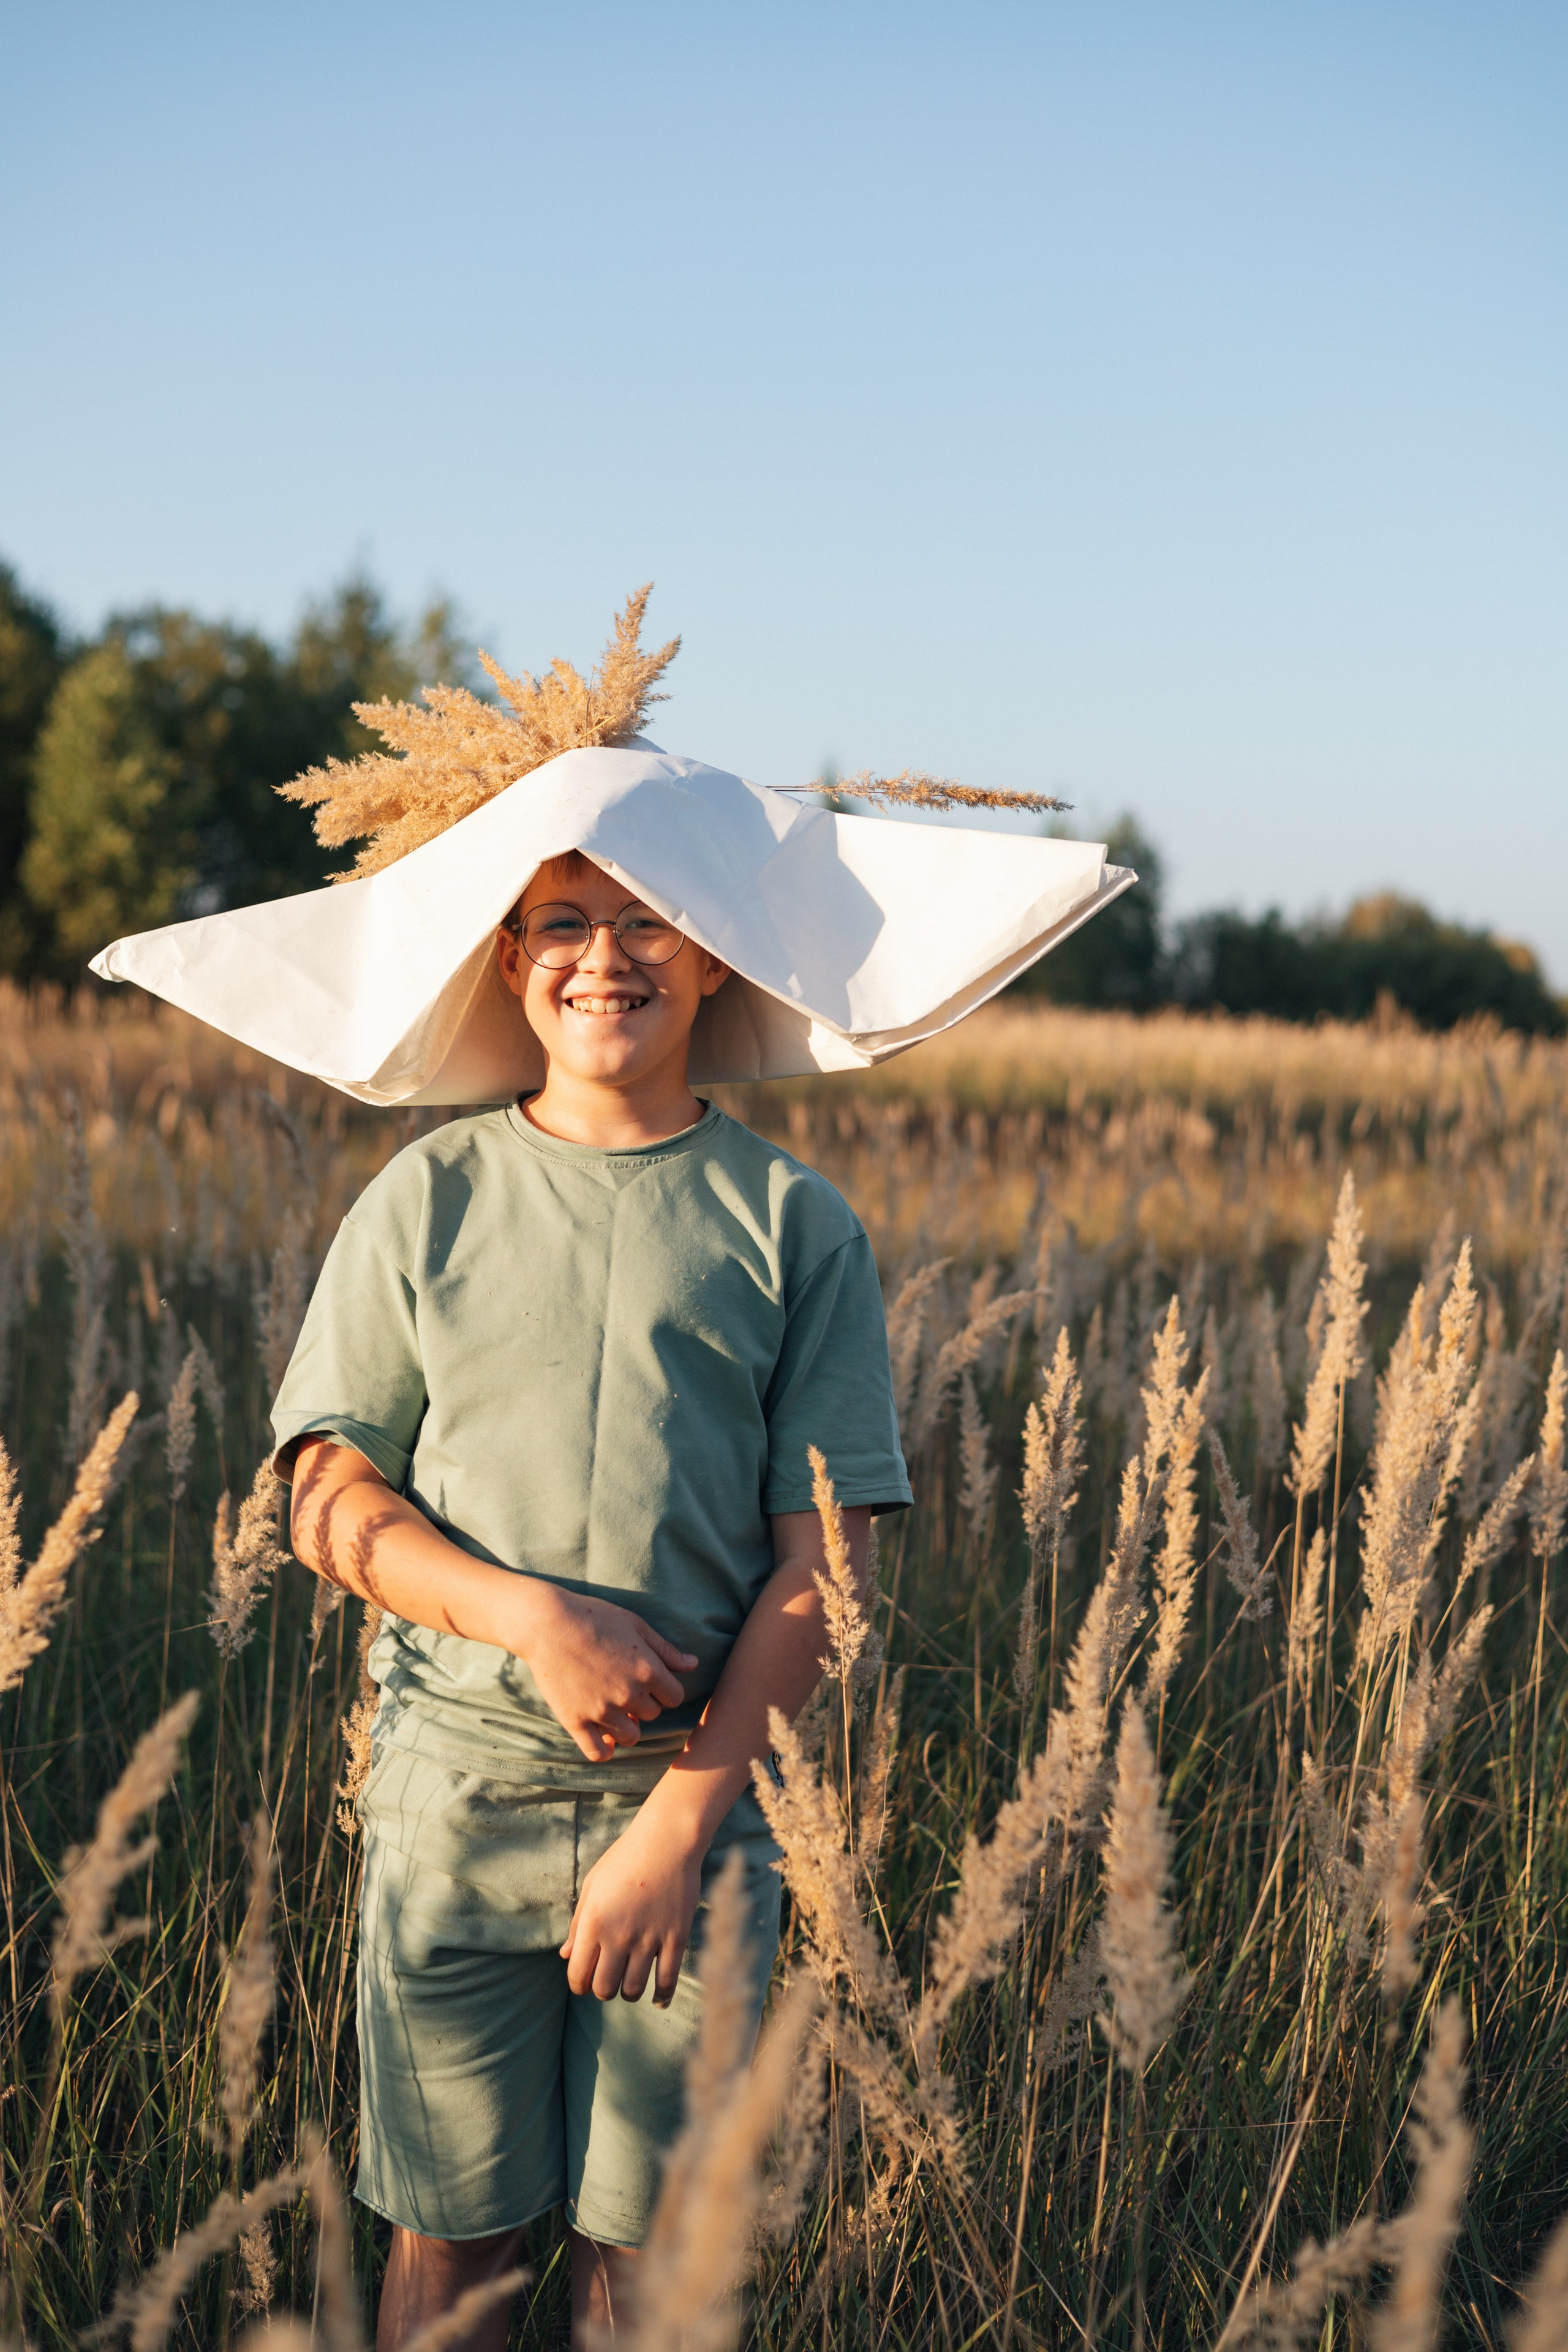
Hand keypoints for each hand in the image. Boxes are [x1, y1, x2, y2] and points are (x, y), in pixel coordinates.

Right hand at [508, 1583, 696, 1763]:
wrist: (547, 1623)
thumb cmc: (593, 1617)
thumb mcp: (636, 1625)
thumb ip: (666, 1649)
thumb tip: (693, 1664)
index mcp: (649, 1670)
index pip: (675, 1697)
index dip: (665, 1690)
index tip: (650, 1682)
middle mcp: (629, 1694)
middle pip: (652, 1714)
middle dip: (644, 1703)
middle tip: (625, 1687)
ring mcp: (602, 1711)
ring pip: (631, 1736)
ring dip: (628, 1726)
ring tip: (615, 1710)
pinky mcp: (576, 1721)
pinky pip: (598, 1752)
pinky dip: (605, 1750)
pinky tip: (604, 1738)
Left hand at [560, 1804, 703, 2002]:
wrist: (667, 1839)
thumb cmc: (625, 1858)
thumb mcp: (593, 1885)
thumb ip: (578, 1924)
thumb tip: (566, 1956)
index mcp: (594, 1922)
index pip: (578, 1975)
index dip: (578, 1985)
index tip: (584, 1982)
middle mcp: (619, 1935)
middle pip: (604, 1989)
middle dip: (602, 1990)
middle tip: (608, 1980)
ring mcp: (649, 1939)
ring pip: (633, 1990)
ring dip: (628, 1992)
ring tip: (630, 1981)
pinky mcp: (676, 1938)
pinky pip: (667, 1980)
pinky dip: (661, 1996)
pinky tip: (657, 1998)